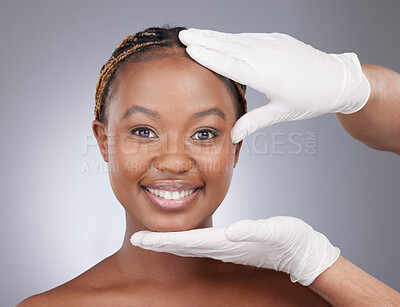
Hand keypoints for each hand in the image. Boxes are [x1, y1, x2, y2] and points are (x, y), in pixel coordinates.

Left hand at [130, 216, 339, 285]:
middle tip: (135, 240)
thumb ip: (253, 232)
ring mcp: (227, 247)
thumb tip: (232, 231)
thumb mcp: (275, 232)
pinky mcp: (234, 245)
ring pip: (190, 245)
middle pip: (182, 246)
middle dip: (158, 243)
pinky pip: (203, 243)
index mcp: (227, 243)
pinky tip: (181, 239)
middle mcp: (223, 246)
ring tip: (152, 238)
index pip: (187, 242)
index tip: (139, 240)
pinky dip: (186, 241)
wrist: (304, 255)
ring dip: (169, 242)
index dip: (162, 241)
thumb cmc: (292, 242)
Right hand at [178, 28, 370, 142]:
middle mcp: (269, 56)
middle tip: (183, 35)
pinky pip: (250, 37)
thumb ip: (254, 122)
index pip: (233, 64)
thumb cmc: (310, 99)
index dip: (211, 56)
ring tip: (195, 33)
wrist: (336, 80)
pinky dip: (232, 37)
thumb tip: (232, 135)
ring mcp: (273, 45)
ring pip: (238, 39)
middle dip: (205, 39)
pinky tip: (220, 37)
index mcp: (269, 76)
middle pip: (230, 46)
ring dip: (215, 35)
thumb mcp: (282, 113)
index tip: (192, 49)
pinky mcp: (277, 40)